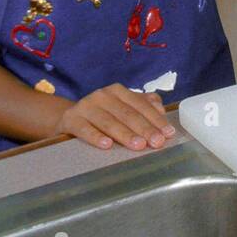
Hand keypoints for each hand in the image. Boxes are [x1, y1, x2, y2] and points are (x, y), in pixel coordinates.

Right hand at [54, 84, 175, 150]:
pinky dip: (96, 137)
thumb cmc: (103, 114)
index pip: (141, 105)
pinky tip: (107, 145)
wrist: (68, 117)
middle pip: (127, 114)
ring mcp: (86, 106)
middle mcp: (103, 95)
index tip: (168, 134)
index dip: (156, 120)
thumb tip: (161, 110)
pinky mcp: (71, 119)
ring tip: (139, 145)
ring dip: (125, 134)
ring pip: (109, 122)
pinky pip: (85, 129)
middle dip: (145, 129)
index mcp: (118, 91)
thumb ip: (144, 106)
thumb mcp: (123, 107)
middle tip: (157, 142)